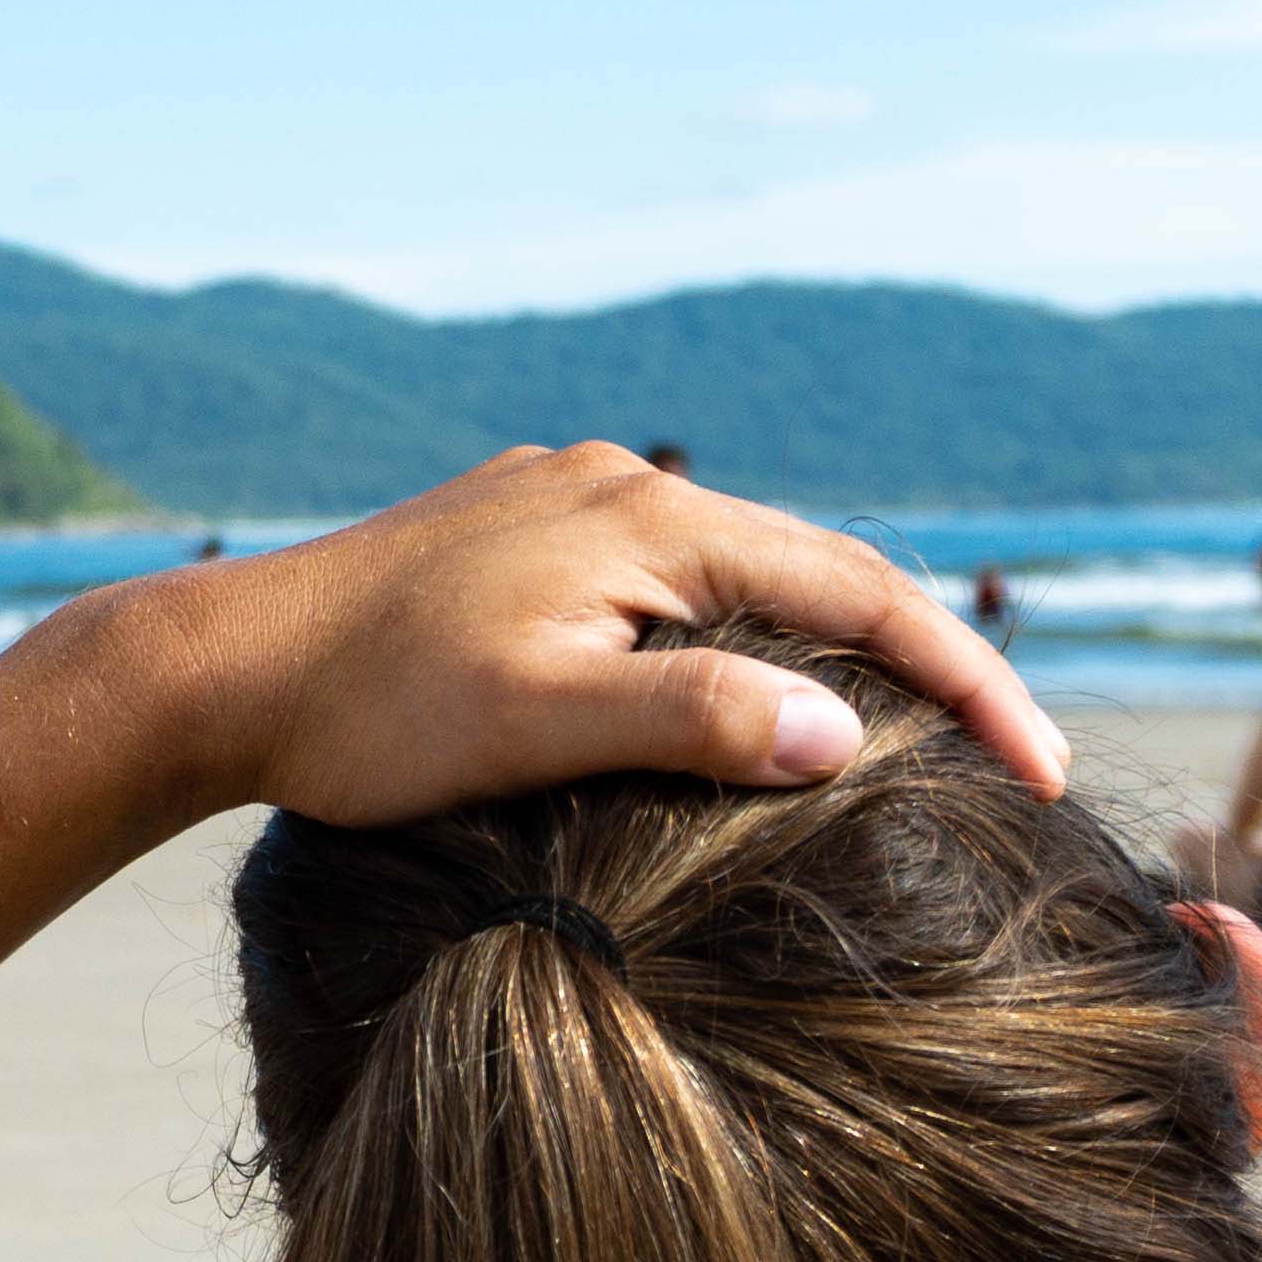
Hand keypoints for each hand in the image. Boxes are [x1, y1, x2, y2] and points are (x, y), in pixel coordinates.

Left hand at [128, 444, 1067, 828]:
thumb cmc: (368, 712)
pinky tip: (751, 693)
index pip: (861, 593)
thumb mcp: (541, 725)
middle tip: (1010, 761)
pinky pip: (674, 580)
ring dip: (835, 645)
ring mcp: (568, 508)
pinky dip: (745, 635)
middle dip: (924, 660)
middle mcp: (622, 489)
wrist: (219, 670)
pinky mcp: (522, 543)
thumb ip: (695, 722)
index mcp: (650, 522)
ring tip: (910, 737)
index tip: (1042, 772)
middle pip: (820, 569)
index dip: (966, 681)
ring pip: (747, 573)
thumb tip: (846, 737)